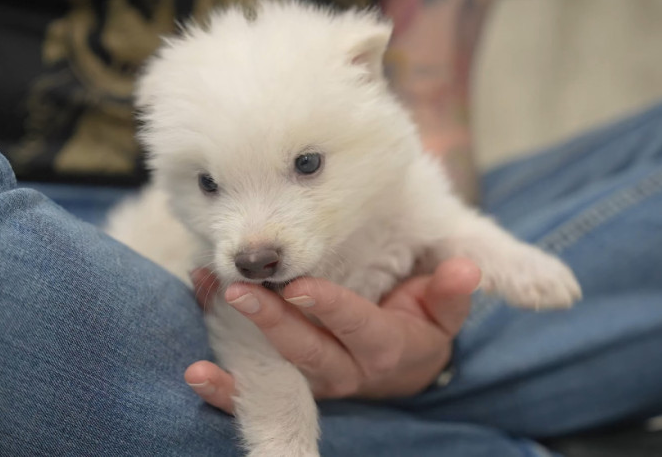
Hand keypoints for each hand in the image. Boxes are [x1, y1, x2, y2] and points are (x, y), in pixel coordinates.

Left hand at [184, 258, 480, 412]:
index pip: (358, 326)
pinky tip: (197, 372)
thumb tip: (464, 270)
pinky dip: (227, 387)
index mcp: (387, 348)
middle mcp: (348, 371)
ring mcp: (317, 381)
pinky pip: (260, 391)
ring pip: (278, 369)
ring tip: (209, 301)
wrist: (406, 363)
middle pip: (309, 352)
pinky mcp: (294, 385)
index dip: (330, 308)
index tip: (299, 286)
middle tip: (238, 291)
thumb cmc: (420, 321)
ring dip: (238, 343)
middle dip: (273, 322)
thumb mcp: (443, 307)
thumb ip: (450, 291)